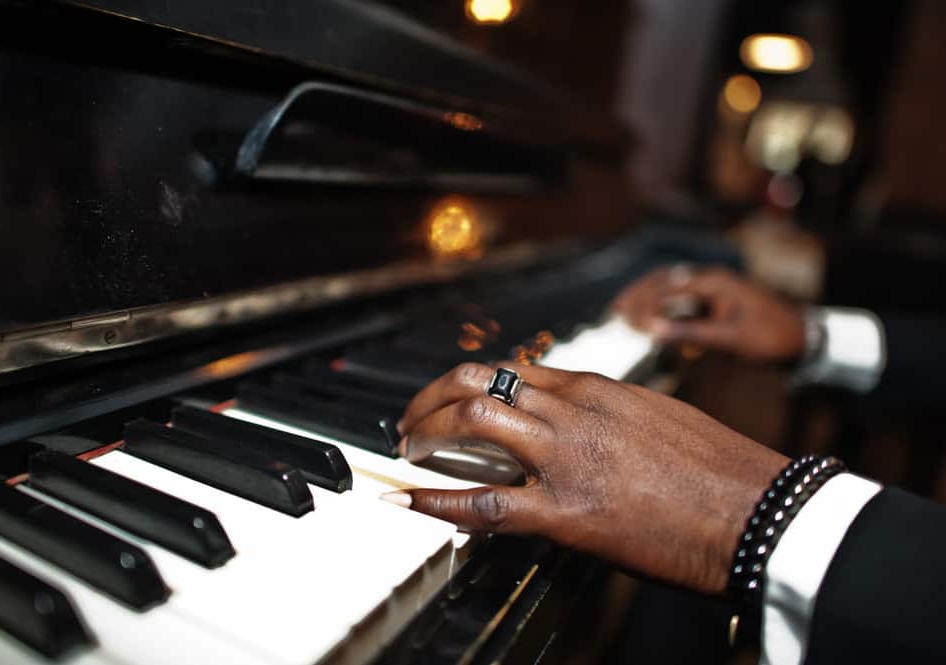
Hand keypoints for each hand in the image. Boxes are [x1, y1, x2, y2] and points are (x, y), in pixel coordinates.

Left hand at [387, 362, 788, 593]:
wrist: (760, 509)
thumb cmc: (719, 468)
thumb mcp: (656, 417)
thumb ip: (605, 415)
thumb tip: (569, 425)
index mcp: (597, 388)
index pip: (513, 370)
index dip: (469, 383)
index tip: (451, 398)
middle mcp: (574, 410)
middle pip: (480, 384)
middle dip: (432, 400)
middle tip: (410, 421)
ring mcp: (567, 457)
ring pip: (473, 423)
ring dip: (427, 435)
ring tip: (407, 451)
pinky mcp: (567, 511)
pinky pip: (485, 501)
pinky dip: (437, 498)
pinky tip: (408, 500)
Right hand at [613, 266, 806, 362]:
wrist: (806, 341)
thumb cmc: (772, 338)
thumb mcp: (731, 338)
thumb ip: (691, 333)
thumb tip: (652, 330)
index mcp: (715, 282)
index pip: (668, 286)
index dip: (645, 303)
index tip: (628, 323)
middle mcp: (711, 280)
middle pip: (665, 280)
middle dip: (638, 294)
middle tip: (615, 311)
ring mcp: (714, 291)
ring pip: (672, 289)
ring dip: (648, 299)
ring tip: (623, 312)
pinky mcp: (716, 304)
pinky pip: (683, 302)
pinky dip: (664, 310)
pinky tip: (653, 323)